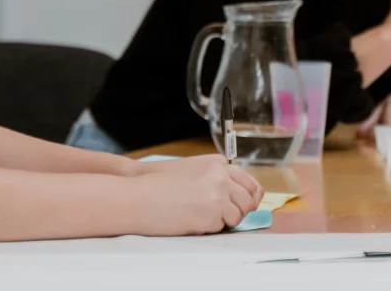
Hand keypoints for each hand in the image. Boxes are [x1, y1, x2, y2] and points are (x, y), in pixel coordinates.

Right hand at [130, 154, 262, 234]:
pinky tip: (190, 219)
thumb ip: (217, 178)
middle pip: (248, 201)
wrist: (140, 196)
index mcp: (218, 163)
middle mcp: (221, 177)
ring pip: (237, 216)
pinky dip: (208, 227)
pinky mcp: (211, 215)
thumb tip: (242, 196)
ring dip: (223, 220)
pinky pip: (220, 227)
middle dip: (239, 211)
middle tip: (221, 215)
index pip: (250, 182)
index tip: (245, 205)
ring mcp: (218, 196)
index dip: (250, 197)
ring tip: (199, 215)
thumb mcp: (192, 170)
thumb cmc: (159, 184)